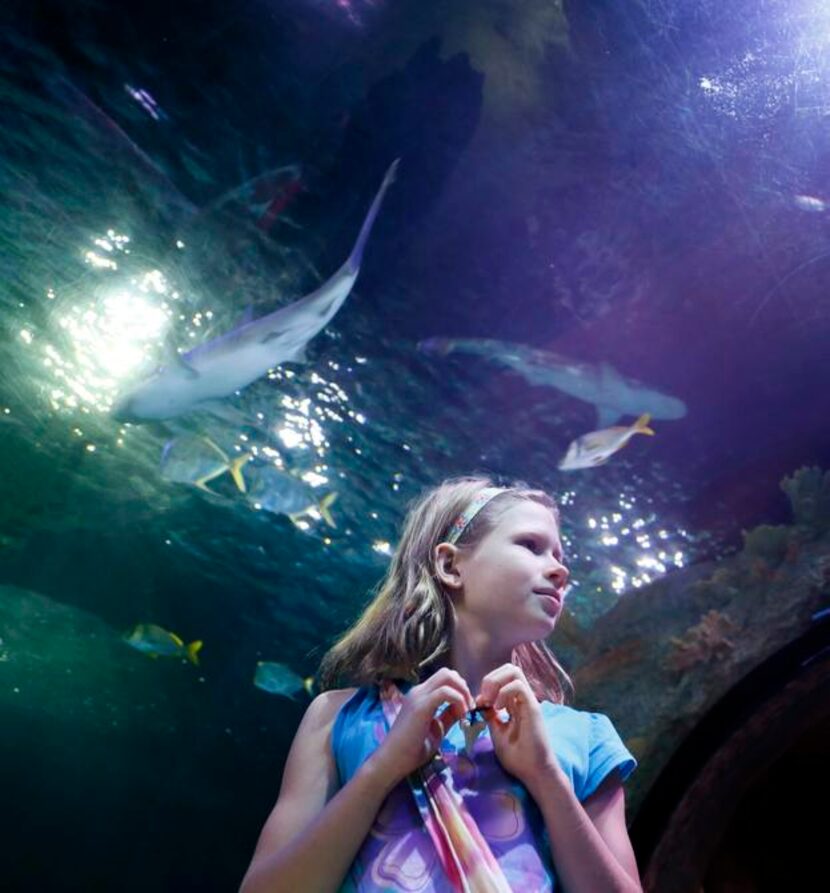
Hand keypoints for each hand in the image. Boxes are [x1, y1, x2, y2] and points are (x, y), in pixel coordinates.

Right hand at [371, 667, 475, 784]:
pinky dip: (458, 700)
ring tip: (466, 713)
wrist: (392, 761)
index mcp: (421, 696)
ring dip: (462, 692)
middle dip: (463, 687)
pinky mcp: (421, 706)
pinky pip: (445, 692)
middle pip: (447, 673)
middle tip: (469, 708)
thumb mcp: (436, 730)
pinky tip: (462, 716)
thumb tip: (462, 709)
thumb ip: (448, 717)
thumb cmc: (411, 750)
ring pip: (447, 676)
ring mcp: (419, 696)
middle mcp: (419, 691)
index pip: (444, 679)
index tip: (467, 710)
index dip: (460, 690)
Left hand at [475, 664, 557, 786]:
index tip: (478, 703)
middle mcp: (523, 699)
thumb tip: (480, 702)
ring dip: (496, 682)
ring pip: (514, 672)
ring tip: (490, 702)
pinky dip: (504, 693)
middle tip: (484, 698)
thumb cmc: (518, 757)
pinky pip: (519, 686)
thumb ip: (490, 716)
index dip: (488, 685)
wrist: (534, 773)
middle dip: (491, 678)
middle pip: (509, 669)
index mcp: (515, 703)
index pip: (503, 677)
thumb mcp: (497, 732)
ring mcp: (529, 702)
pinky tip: (498, 708)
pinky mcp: (534, 709)